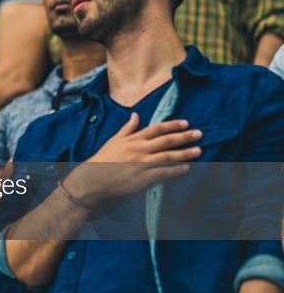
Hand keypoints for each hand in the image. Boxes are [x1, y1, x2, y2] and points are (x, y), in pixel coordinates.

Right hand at [62, 114, 201, 204]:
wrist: (93, 177)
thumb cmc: (103, 158)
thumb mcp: (114, 140)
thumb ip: (127, 128)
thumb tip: (135, 115)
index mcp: (133, 139)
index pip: (157, 128)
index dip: (172, 125)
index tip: (185, 123)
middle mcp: (139, 149)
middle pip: (166, 140)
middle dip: (184, 136)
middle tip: (199, 134)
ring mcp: (142, 163)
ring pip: (168, 156)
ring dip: (185, 153)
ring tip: (198, 150)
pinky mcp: (142, 177)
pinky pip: (163, 172)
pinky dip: (175, 170)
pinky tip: (186, 168)